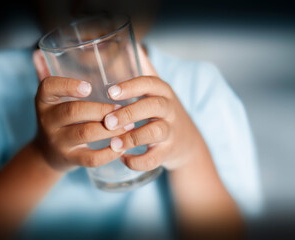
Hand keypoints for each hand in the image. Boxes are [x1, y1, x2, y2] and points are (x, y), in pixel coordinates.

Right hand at [33, 50, 133, 171]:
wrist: (47, 153)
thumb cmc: (60, 119)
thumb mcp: (53, 100)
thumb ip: (56, 80)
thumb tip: (40, 53)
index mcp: (44, 100)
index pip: (49, 87)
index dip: (68, 85)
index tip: (89, 86)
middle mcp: (48, 120)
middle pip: (73, 111)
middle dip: (102, 109)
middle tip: (122, 108)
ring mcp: (58, 141)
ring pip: (85, 133)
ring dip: (110, 129)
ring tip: (129, 125)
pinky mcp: (70, 159)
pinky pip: (90, 158)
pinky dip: (108, 153)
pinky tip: (122, 146)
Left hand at [103, 48, 203, 170]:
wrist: (187, 141)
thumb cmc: (163, 113)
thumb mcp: (158, 92)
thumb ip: (146, 71)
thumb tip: (131, 45)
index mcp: (163, 92)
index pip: (150, 83)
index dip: (131, 86)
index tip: (110, 92)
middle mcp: (169, 109)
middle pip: (153, 106)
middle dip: (130, 113)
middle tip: (108, 121)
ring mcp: (171, 131)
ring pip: (155, 132)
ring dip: (133, 138)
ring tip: (113, 144)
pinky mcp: (169, 151)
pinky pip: (155, 157)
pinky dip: (139, 161)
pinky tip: (123, 159)